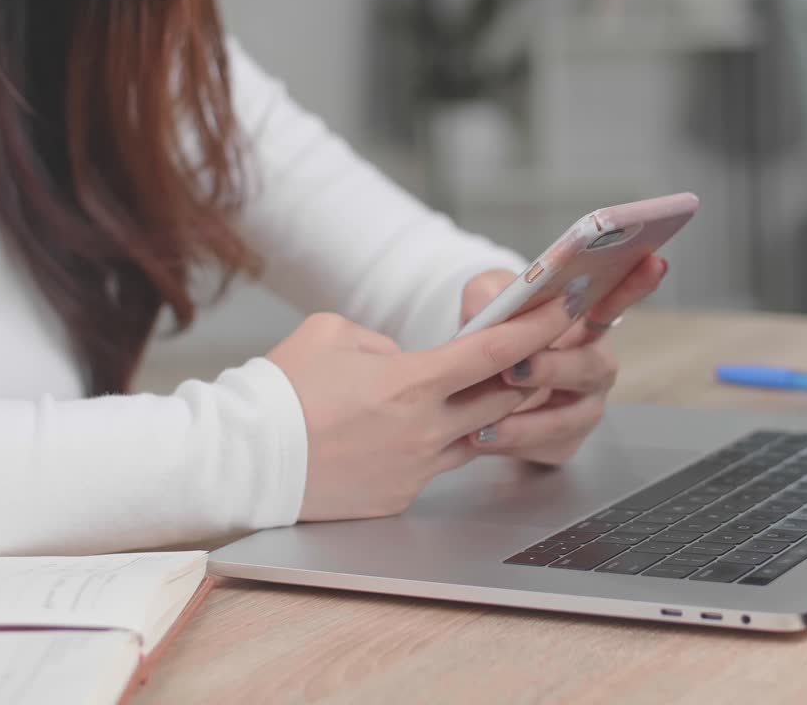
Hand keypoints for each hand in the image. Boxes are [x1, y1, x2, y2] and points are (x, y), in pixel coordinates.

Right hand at [268, 298, 577, 521]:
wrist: (240, 460)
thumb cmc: (279, 390)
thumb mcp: (332, 335)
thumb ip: (384, 344)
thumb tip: (406, 362)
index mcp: (413, 384)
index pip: (496, 354)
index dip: (537, 329)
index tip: (566, 310)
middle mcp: (425, 431)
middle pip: (502, 400)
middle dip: (525, 374)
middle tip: (536, 352)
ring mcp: (415, 470)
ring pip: (474, 438)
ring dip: (484, 414)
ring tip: (476, 393)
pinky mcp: (398, 498)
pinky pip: (434, 466)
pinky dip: (435, 445)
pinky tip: (409, 433)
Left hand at [459, 256, 667, 464]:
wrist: (476, 383)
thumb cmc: (496, 334)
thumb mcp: (487, 301)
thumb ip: (489, 294)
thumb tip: (491, 304)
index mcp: (584, 326)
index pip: (614, 302)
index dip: (634, 286)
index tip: (652, 263)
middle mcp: (594, 367)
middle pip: (591, 368)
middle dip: (555, 368)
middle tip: (517, 368)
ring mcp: (583, 408)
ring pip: (569, 418)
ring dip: (531, 421)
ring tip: (489, 423)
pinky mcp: (563, 442)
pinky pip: (545, 447)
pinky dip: (514, 445)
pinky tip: (483, 438)